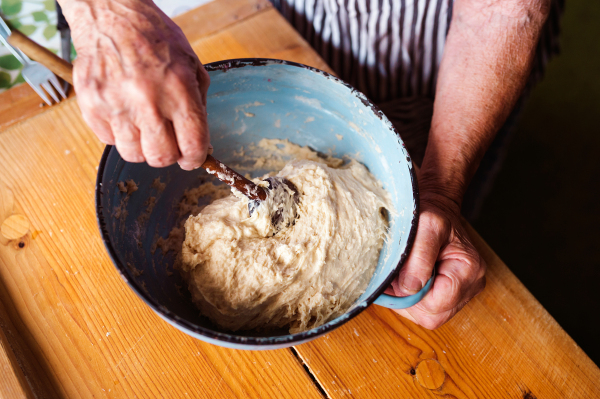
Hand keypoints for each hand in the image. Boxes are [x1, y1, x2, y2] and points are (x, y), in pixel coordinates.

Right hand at [61, 0, 209, 169]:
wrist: (112, 15)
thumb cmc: (154, 38)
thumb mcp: (191, 64)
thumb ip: (198, 104)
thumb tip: (198, 140)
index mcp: (178, 89)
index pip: (192, 144)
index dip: (195, 158)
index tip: (192, 157)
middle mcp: (147, 100)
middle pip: (161, 157)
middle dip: (169, 155)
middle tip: (168, 142)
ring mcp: (116, 104)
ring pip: (134, 155)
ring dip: (143, 146)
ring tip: (144, 126)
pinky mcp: (92, 105)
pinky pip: (109, 140)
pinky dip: (119, 134)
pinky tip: (125, 113)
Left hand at [386, 190, 486, 328]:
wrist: (435, 206)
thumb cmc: (431, 212)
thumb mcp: (426, 225)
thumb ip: (419, 257)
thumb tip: (409, 289)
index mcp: (470, 270)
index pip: (437, 304)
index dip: (411, 294)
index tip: (399, 273)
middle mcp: (471, 285)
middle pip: (433, 315)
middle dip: (409, 299)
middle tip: (399, 274)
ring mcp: (463, 292)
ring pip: (428, 315)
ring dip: (409, 298)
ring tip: (404, 273)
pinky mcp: (451, 293)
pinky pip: (426, 309)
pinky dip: (411, 297)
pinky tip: (408, 278)